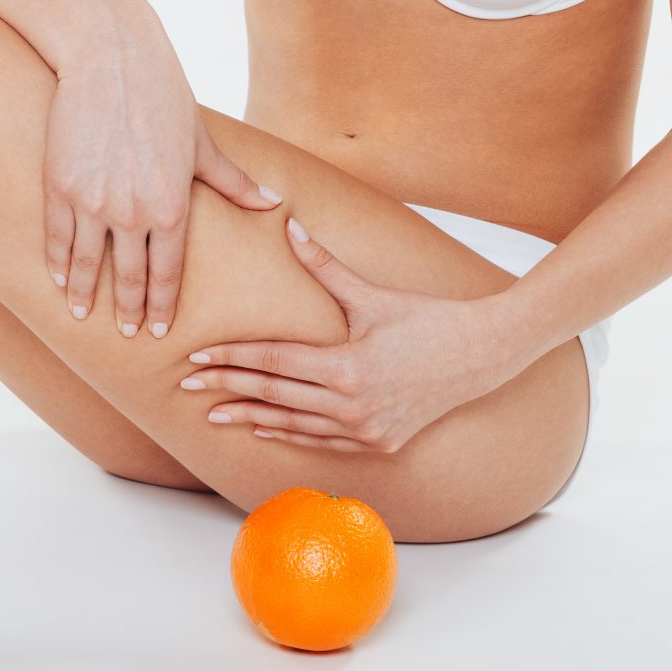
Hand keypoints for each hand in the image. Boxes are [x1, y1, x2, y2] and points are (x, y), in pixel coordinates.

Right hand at [42, 27, 281, 338]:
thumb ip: (233, 181)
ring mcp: (93, 202)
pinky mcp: (60, 185)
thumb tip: (273, 202)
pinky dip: (58, 261)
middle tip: (127, 334)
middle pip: (129, 277)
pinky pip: (57, 237)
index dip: (163, 304)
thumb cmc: (164, 96)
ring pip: (87, 264)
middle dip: (129, 311)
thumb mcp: (203, 142)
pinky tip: (59, 278)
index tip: (160, 330)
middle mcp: (133, 213)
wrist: (111, 58)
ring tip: (82, 315)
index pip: (168, 272)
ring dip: (86, 295)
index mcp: (172, 206)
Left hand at [181, 217, 528, 452]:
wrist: (483, 356)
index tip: (197, 357)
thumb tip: (289, 227)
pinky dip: (290, 433)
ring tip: (215, 413)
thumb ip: (324, 266)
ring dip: (251, 416)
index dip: (230, 358)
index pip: (271, 362)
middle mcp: (351, 406)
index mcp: (345, 367)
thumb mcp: (373, 295)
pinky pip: (321, 441)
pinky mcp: (378, 443)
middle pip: (273, 394)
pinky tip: (263, 427)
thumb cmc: (428, 319)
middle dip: (228, 388)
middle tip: (188, 385)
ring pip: (293, 424)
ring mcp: (365, 430)